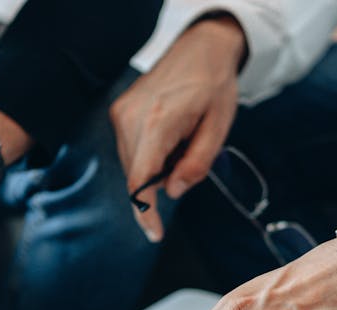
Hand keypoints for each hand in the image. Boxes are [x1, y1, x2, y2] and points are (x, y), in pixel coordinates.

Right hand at [111, 13, 246, 241]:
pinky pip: (130, 149)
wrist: (200, 48)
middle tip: (188, 158)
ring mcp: (121, 112)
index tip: (154, 234)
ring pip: (132, 165)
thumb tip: (173, 193)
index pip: (141, 180)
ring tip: (181, 141)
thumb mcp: (218, 129)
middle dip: (160, 183)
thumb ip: (196, 165)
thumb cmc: (214, 87)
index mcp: (158, 122)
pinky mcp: (118, 111)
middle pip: (136, 176)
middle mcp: (131, 117)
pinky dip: (149, 155)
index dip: (145, 212)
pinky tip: (169, 136)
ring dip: (155, 168)